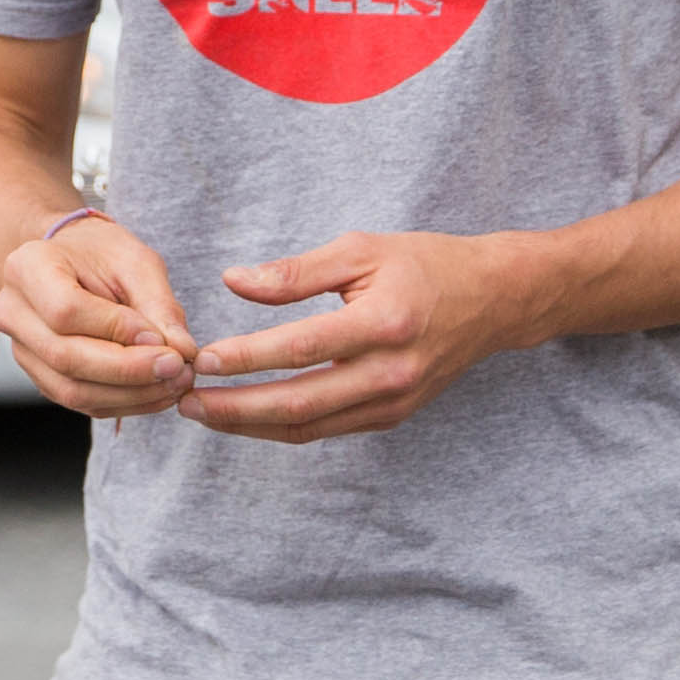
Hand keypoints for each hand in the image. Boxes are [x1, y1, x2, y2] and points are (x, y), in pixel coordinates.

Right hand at [0, 213, 196, 419]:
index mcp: (28, 268)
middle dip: (129, 371)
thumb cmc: (102, 255)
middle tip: (177, 369)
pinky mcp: (39, 376)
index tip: (163, 338)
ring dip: (130, 395)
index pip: (66, 310)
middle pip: (66, 357)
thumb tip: (182, 352)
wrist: (73, 262)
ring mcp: (20, 349)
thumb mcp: (136, 263)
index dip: (117, 330)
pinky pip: (79, 402)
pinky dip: (124, 403)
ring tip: (174, 384)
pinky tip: (157, 392)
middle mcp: (11, 311)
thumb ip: (159, 306)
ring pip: (72, 390)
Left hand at [182, 229, 549, 442]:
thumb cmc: (424, 264)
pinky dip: (282, 427)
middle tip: (186, 400)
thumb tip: (232, 282)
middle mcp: (390, 372)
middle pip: (300, 404)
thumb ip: (296, 272)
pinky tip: (246, 415)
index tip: (200, 357)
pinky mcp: (391, 416)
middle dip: (236, 408)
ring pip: (309, 428)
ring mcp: (393, 402)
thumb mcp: (361, 250)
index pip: (300, 349)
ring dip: (251, 426)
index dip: (245, 358)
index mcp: (382, 324)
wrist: (493, 300)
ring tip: (204, 412)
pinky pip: (326, 429)